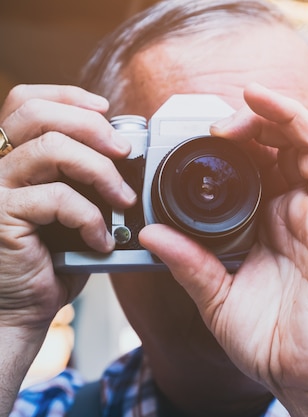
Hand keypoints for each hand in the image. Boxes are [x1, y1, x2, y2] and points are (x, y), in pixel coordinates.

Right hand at [0, 84, 135, 329]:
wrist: (18, 310)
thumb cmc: (49, 260)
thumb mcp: (70, 207)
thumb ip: (82, 175)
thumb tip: (126, 149)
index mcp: (8, 157)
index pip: (26, 101)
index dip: (69, 97)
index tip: (106, 110)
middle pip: (36, 113)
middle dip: (91, 126)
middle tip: (123, 152)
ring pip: (52, 149)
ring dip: (101, 171)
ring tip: (124, 199)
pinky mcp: (0, 217)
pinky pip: (57, 198)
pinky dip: (91, 217)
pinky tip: (101, 239)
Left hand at [139, 84, 307, 414]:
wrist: (307, 378)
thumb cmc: (268, 340)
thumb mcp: (216, 298)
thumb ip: (189, 263)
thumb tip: (151, 233)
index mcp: (267, 223)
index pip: (257, 165)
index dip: (238, 140)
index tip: (208, 132)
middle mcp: (296, 214)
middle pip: (286, 148)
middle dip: (259, 121)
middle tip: (228, 116)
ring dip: (291, 119)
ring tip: (260, 98)